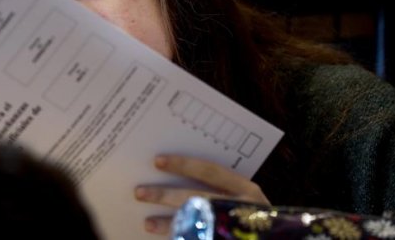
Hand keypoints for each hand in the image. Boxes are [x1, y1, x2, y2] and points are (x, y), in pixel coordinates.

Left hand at [134, 154, 269, 234]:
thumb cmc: (255, 215)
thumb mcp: (243, 196)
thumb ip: (219, 185)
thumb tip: (174, 170)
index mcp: (246, 189)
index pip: (210, 171)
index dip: (183, 165)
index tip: (157, 161)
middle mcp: (241, 208)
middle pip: (196, 199)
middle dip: (165, 196)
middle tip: (139, 192)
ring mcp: (234, 229)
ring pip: (195, 225)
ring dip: (167, 225)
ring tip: (146, 222)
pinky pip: (196, 239)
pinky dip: (180, 238)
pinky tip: (165, 239)